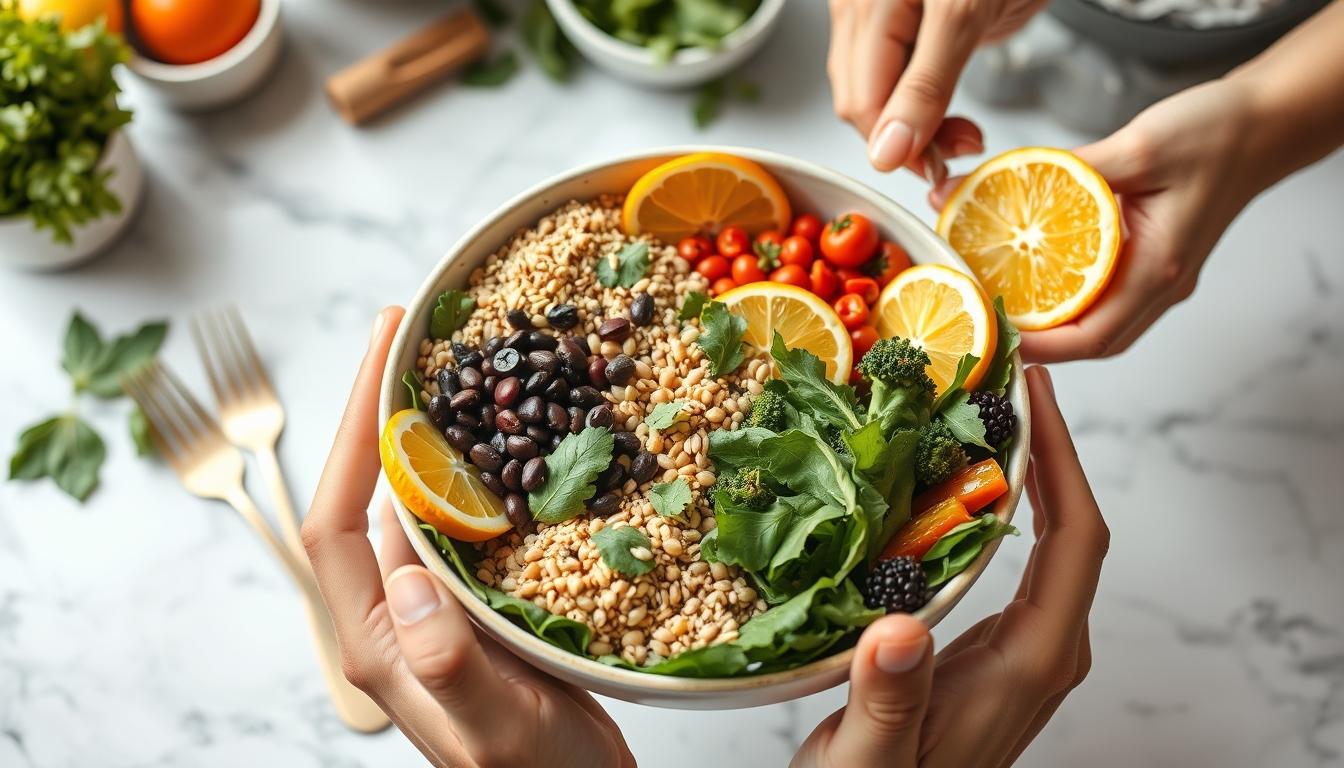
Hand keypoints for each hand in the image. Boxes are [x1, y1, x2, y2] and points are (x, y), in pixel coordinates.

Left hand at [300, 307, 634, 767]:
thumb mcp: (494, 728)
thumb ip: (447, 663)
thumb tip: (410, 578)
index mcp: (380, 638)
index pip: (335, 519)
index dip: (347, 433)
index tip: (381, 352)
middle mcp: (399, 611)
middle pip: (369, 493)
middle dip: (383, 409)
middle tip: (417, 334)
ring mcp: (439, 606)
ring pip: (422, 500)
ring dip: (435, 432)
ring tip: (462, 366)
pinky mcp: (484, 604)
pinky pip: (470, 522)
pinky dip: (484, 471)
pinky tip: (518, 440)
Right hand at [792, 366, 1107, 767]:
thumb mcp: (869, 759)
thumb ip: (889, 699)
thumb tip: (903, 629)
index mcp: (1029, 663)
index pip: (1075, 540)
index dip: (1065, 458)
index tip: (1036, 392)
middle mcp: (1042, 650)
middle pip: (1071, 528)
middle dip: (1048, 448)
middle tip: (1005, 379)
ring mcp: (1022, 649)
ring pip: (1045, 542)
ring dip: (1023, 473)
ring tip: (978, 412)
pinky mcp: (992, 648)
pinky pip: (1012, 561)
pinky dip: (993, 508)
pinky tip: (950, 482)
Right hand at [827, 0, 1044, 173]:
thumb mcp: (968, 15)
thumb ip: (926, 85)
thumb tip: (888, 151)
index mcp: (868, 2)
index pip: (862, 100)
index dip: (898, 144)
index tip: (943, 166)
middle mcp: (858, 6)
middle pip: (859, 100)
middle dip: (907, 137)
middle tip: (962, 144)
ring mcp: (869, 13)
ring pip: (870, 94)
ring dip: (912, 126)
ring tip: (960, 129)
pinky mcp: (889, 21)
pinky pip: (886, 77)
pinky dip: (915, 103)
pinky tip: (944, 105)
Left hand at [981, 79, 1258, 361]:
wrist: (1265, 123)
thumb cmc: (1216, 132)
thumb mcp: (1138, 145)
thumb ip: (1071, 168)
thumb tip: (1005, 178)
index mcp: (1160, 267)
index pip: (1093, 336)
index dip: (1041, 347)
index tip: (996, 335)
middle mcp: (1163, 283)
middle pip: (1093, 341)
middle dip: (1037, 340)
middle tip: (985, 318)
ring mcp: (1162, 275)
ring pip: (1099, 322)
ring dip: (1051, 319)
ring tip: (1000, 300)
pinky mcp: (1155, 259)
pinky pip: (1106, 293)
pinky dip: (1067, 290)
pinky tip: (1030, 268)